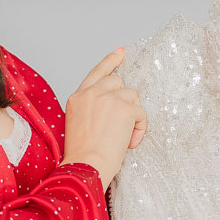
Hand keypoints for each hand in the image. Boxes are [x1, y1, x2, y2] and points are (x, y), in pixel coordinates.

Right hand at [63, 47, 146, 188]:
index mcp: (78, 97)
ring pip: (132, 96)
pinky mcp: (124, 108)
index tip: (121, 52)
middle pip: (118, 82)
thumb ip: (92, 108)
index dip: (110, 61)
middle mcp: (92, 93)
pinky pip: (141, 113)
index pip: (97, 72)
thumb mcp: (79, 124)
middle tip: (123, 121)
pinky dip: (140, 128)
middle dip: (124, 100)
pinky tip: (129, 142)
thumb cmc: (83, 155)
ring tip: (123, 136)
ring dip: (133, 115)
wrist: (86, 166)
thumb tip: (115, 105)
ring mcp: (108, 98)